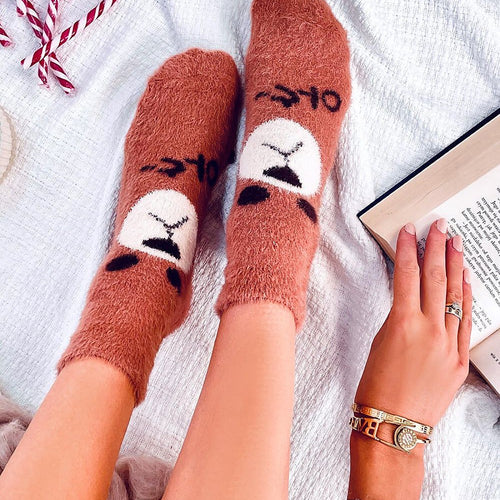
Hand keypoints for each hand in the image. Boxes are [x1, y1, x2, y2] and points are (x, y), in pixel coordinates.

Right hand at [355, 219, 471, 425]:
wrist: (393, 424)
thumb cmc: (376, 385)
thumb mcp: (380, 341)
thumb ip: (399, 316)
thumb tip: (411, 298)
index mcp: (402, 324)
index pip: (407, 275)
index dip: (408, 249)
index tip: (410, 230)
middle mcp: (430, 330)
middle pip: (435, 279)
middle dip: (437, 248)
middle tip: (440, 226)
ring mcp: (449, 345)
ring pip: (455, 297)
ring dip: (456, 267)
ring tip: (456, 243)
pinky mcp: (460, 360)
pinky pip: (465, 321)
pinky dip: (467, 298)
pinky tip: (467, 280)